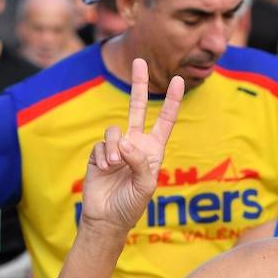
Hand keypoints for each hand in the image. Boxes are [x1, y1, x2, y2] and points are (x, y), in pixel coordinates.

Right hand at [79, 57, 183, 231]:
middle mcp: (136, 143)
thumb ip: (139, 162)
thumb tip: (125, 140)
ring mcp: (117, 146)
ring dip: (115, 148)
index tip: (177, 80)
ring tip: (115, 166)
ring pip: (114, 130)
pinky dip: (103, 156)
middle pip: (137, 107)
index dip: (171, 101)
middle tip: (140, 60)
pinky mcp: (99, 152)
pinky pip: (101, 144)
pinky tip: (104, 170)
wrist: (107, 217)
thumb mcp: (145, 185)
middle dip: (138, 84)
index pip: (164, 120)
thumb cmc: (132, 204)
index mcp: (153, 149)